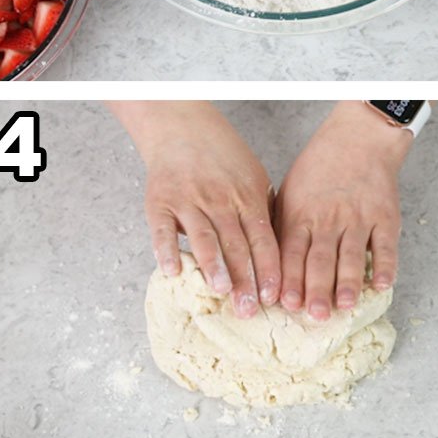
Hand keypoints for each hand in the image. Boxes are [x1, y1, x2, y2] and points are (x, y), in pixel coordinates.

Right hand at [109, 101, 278, 317]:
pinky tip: (172, 271)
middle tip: (248, 309)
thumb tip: (277, 255)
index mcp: (246, 197)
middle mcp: (219, 200)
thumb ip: (262, 213)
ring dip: (212, 265)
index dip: (267, 269)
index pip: (262, 240)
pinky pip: (163, 230)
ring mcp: (188, 200)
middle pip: (235, 244)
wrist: (180, 127)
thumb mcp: (253, 176)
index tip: (272, 297)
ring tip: (220, 290)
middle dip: (243, 279)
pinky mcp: (160, 202)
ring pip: (203, 238)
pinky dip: (166, 250)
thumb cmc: (221, 156)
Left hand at [274, 102, 411, 320]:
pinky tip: (381, 285)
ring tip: (344, 306)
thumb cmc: (317, 170)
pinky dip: (384, 266)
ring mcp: (358, 218)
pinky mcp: (384, 217)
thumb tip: (266, 262)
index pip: (291, 252)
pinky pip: (384, 246)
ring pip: (351, 256)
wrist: (357, 140)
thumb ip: (282, 227)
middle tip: (314, 315)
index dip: (288, 279)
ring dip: (347, 284)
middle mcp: (328, 219)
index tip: (284, 303)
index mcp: (300, 215)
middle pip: (320, 260)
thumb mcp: (288, 192)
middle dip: (316, 289)